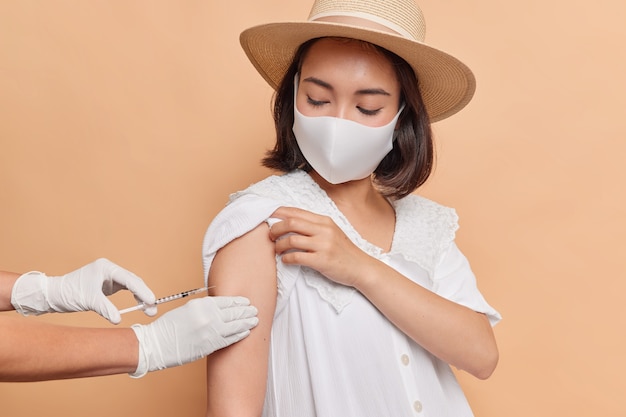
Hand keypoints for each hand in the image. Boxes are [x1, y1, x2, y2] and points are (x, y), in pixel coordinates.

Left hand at [11, 258, 155, 323]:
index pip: (129, 279)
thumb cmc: (68, 293)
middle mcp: (109, 270)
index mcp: (106, 268)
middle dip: (144, 294)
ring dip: (140, 297)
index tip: (151, 301)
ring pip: (131, 285)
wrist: (54, 295)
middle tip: (152, 308)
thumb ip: (106, 309)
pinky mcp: (107, 284)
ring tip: (148, 309)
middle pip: (133, 281)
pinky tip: (138, 305)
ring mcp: (109, 277)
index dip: (142, 290)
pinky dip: (132, 297)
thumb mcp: (89, 301)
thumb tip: (119, 319)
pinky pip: (125, 290)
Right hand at [129, 296, 258, 376]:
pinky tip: (246, 332)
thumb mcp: (187, 309)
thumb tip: (220, 308)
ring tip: (255, 320)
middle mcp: (208, 317)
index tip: (246, 301)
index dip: (238, 301)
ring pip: (235, 326)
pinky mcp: (210, 345)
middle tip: (255, 310)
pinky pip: (230, 339)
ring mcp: (210, 332)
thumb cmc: (168, 327)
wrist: (156, 345)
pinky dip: (239, 335)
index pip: (226, 301)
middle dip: (246, 311)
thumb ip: (204, 308)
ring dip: (247, 323)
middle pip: (233, 312)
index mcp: (201, 305)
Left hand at [268, 206, 369, 286]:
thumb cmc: (343, 251)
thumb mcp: (331, 232)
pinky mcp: (322, 261)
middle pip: (291, 223)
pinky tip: (286, 260)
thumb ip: (314, 226)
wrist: (361, 268)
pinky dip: (287, 259)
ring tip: (277, 250)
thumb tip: (289, 221)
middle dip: (275, 228)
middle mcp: (324, 230)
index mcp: (324, 221)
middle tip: (270, 235)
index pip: (296, 212)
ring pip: (291, 240)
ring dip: (279, 245)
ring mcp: (323, 245)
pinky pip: (297, 257)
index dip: (279, 212)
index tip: (267, 216)